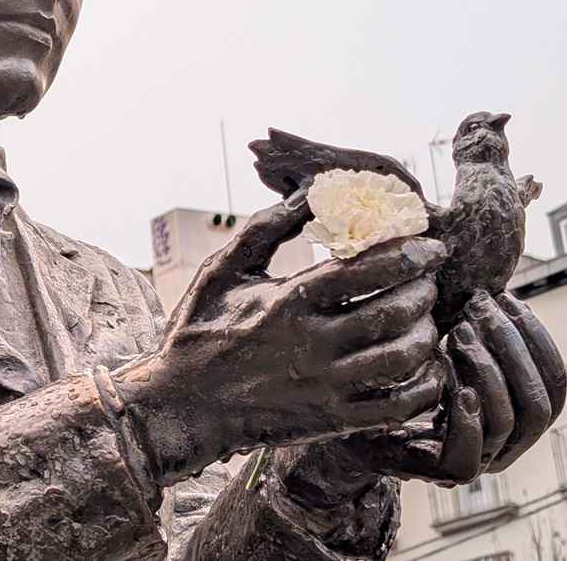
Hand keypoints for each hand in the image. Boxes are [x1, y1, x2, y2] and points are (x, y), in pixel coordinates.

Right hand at [113, 193, 446, 484]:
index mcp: (288, 301)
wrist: (182, 405)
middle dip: (424, 289)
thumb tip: (307, 193)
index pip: (366, 268)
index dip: (408, 252)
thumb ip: (264, 228)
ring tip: (425, 318)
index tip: (430, 244)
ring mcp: (325, 386)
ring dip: (425, 333)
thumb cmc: (201, 331)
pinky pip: (398, 407)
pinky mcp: (332, 420)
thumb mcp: (222, 270)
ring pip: (402, 358)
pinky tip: (424, 367)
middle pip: (394, 311)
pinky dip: (422, 386)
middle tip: (431, 279)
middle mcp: (312, 344)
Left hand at [310, 290, 566, 488]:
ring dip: (488, 371)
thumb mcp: (439, 347)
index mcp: (515, 411)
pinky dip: (466, 417)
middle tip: (477, 309)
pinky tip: (454, 386)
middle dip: (513, 348)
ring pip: (509, 422)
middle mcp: (506, 440)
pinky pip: (471, 454)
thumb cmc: (396, 375)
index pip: (554, 383)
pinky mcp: (445, 472)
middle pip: (539, 403)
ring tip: (457, 333)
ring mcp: (480, 459)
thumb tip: (484, 286)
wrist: (350, 418)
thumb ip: (468, 330)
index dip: (537, 339)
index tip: (508, 298)